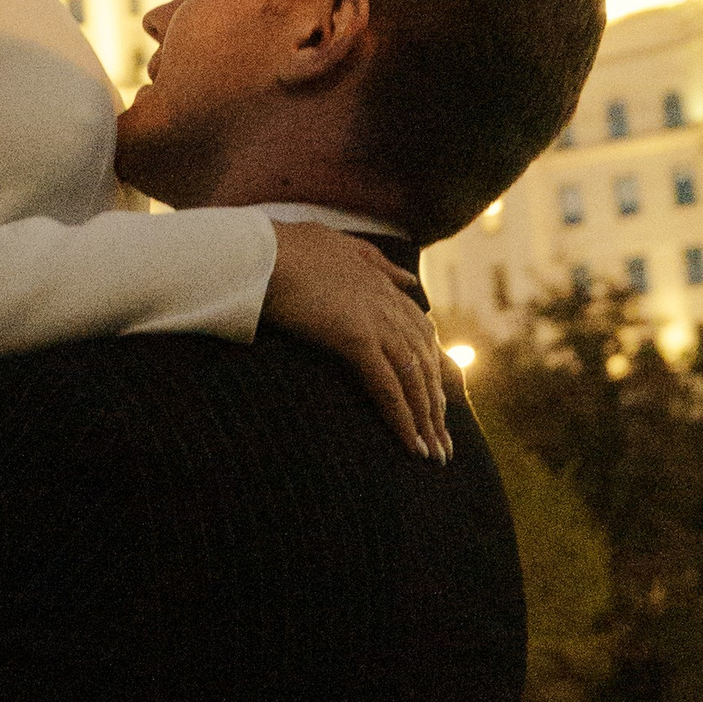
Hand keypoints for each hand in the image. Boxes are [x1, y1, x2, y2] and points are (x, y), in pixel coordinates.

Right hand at [262, 222, 453, 463]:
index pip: (423, 334)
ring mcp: (376, 321)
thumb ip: (377, 263)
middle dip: (437, 407)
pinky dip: (403, 420)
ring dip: (426, 422)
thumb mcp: (339, 245)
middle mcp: (388, 305)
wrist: (258, 251)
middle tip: (444, 444)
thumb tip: (411, 280)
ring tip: (434, 455)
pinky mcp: (356, 339)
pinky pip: (388, 388)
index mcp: (384, 286)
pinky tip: (411, 447)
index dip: (433, 371)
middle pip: (426, 364)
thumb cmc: (287, 248)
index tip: (437, 402)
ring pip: (414, 380)